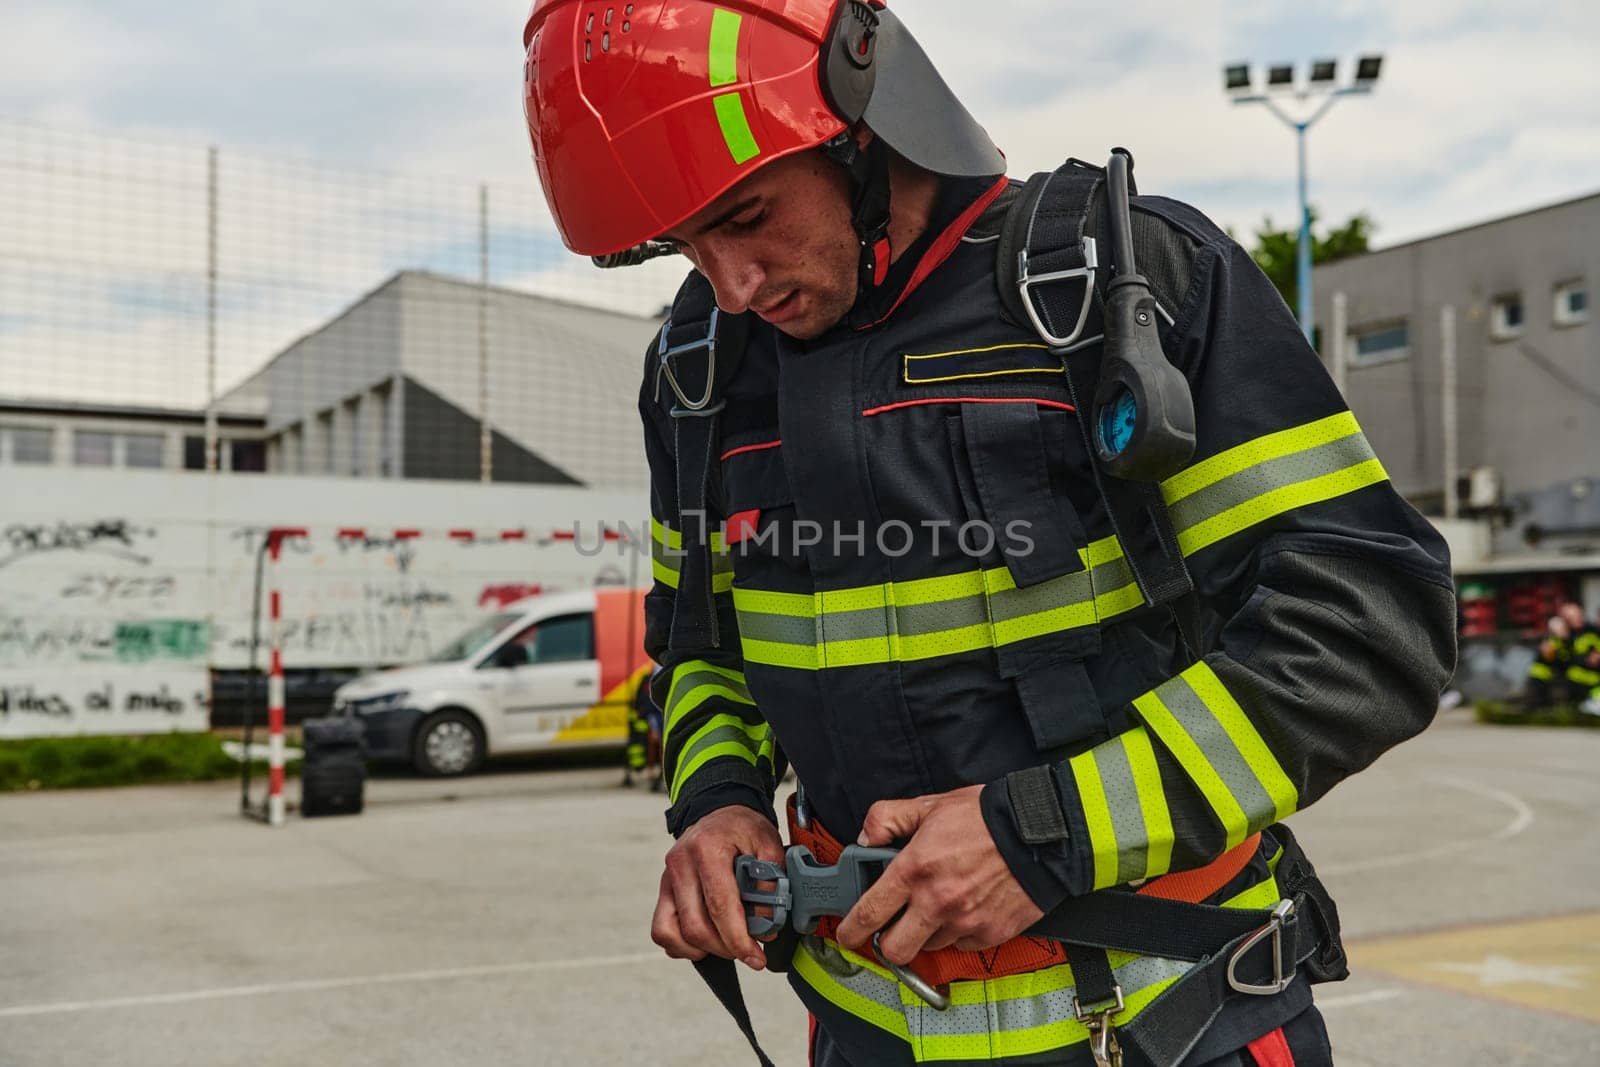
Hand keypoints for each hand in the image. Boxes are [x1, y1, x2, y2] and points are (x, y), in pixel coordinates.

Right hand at [651, 805, 783, 970]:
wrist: (719, 813)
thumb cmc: (743, 829)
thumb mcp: (768, 843)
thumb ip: (771, 880)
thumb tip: (766, 921)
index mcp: (707, 849)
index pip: (719, 905)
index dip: (738, 939)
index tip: (756, 958)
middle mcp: (680, 863)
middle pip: (695, 926)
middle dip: (724, 948)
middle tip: (748, 951)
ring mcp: (667, 878)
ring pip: (671, 932)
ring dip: (701, 949)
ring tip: (726, 944)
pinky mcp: (663, 891)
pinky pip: (662, 930)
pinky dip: (682, 944)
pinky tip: (706, 940)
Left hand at [833, 785, 1043, 966]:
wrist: (1039, 832)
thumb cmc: (985, 817)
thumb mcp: (928, 805)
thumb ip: (887, 819)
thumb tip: (865, 839)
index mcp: (915, 870)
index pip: (870, 913)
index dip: (851, 930)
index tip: (847, 934)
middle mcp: (937, 902)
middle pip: (895, 950)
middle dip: (888, 943)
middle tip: (893, 927)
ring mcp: (965, 923)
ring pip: (930, 946)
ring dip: (927, 932)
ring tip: (941, 902)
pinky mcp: (990, 934)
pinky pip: (963, 944)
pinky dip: (959, 932)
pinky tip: (967, 906)